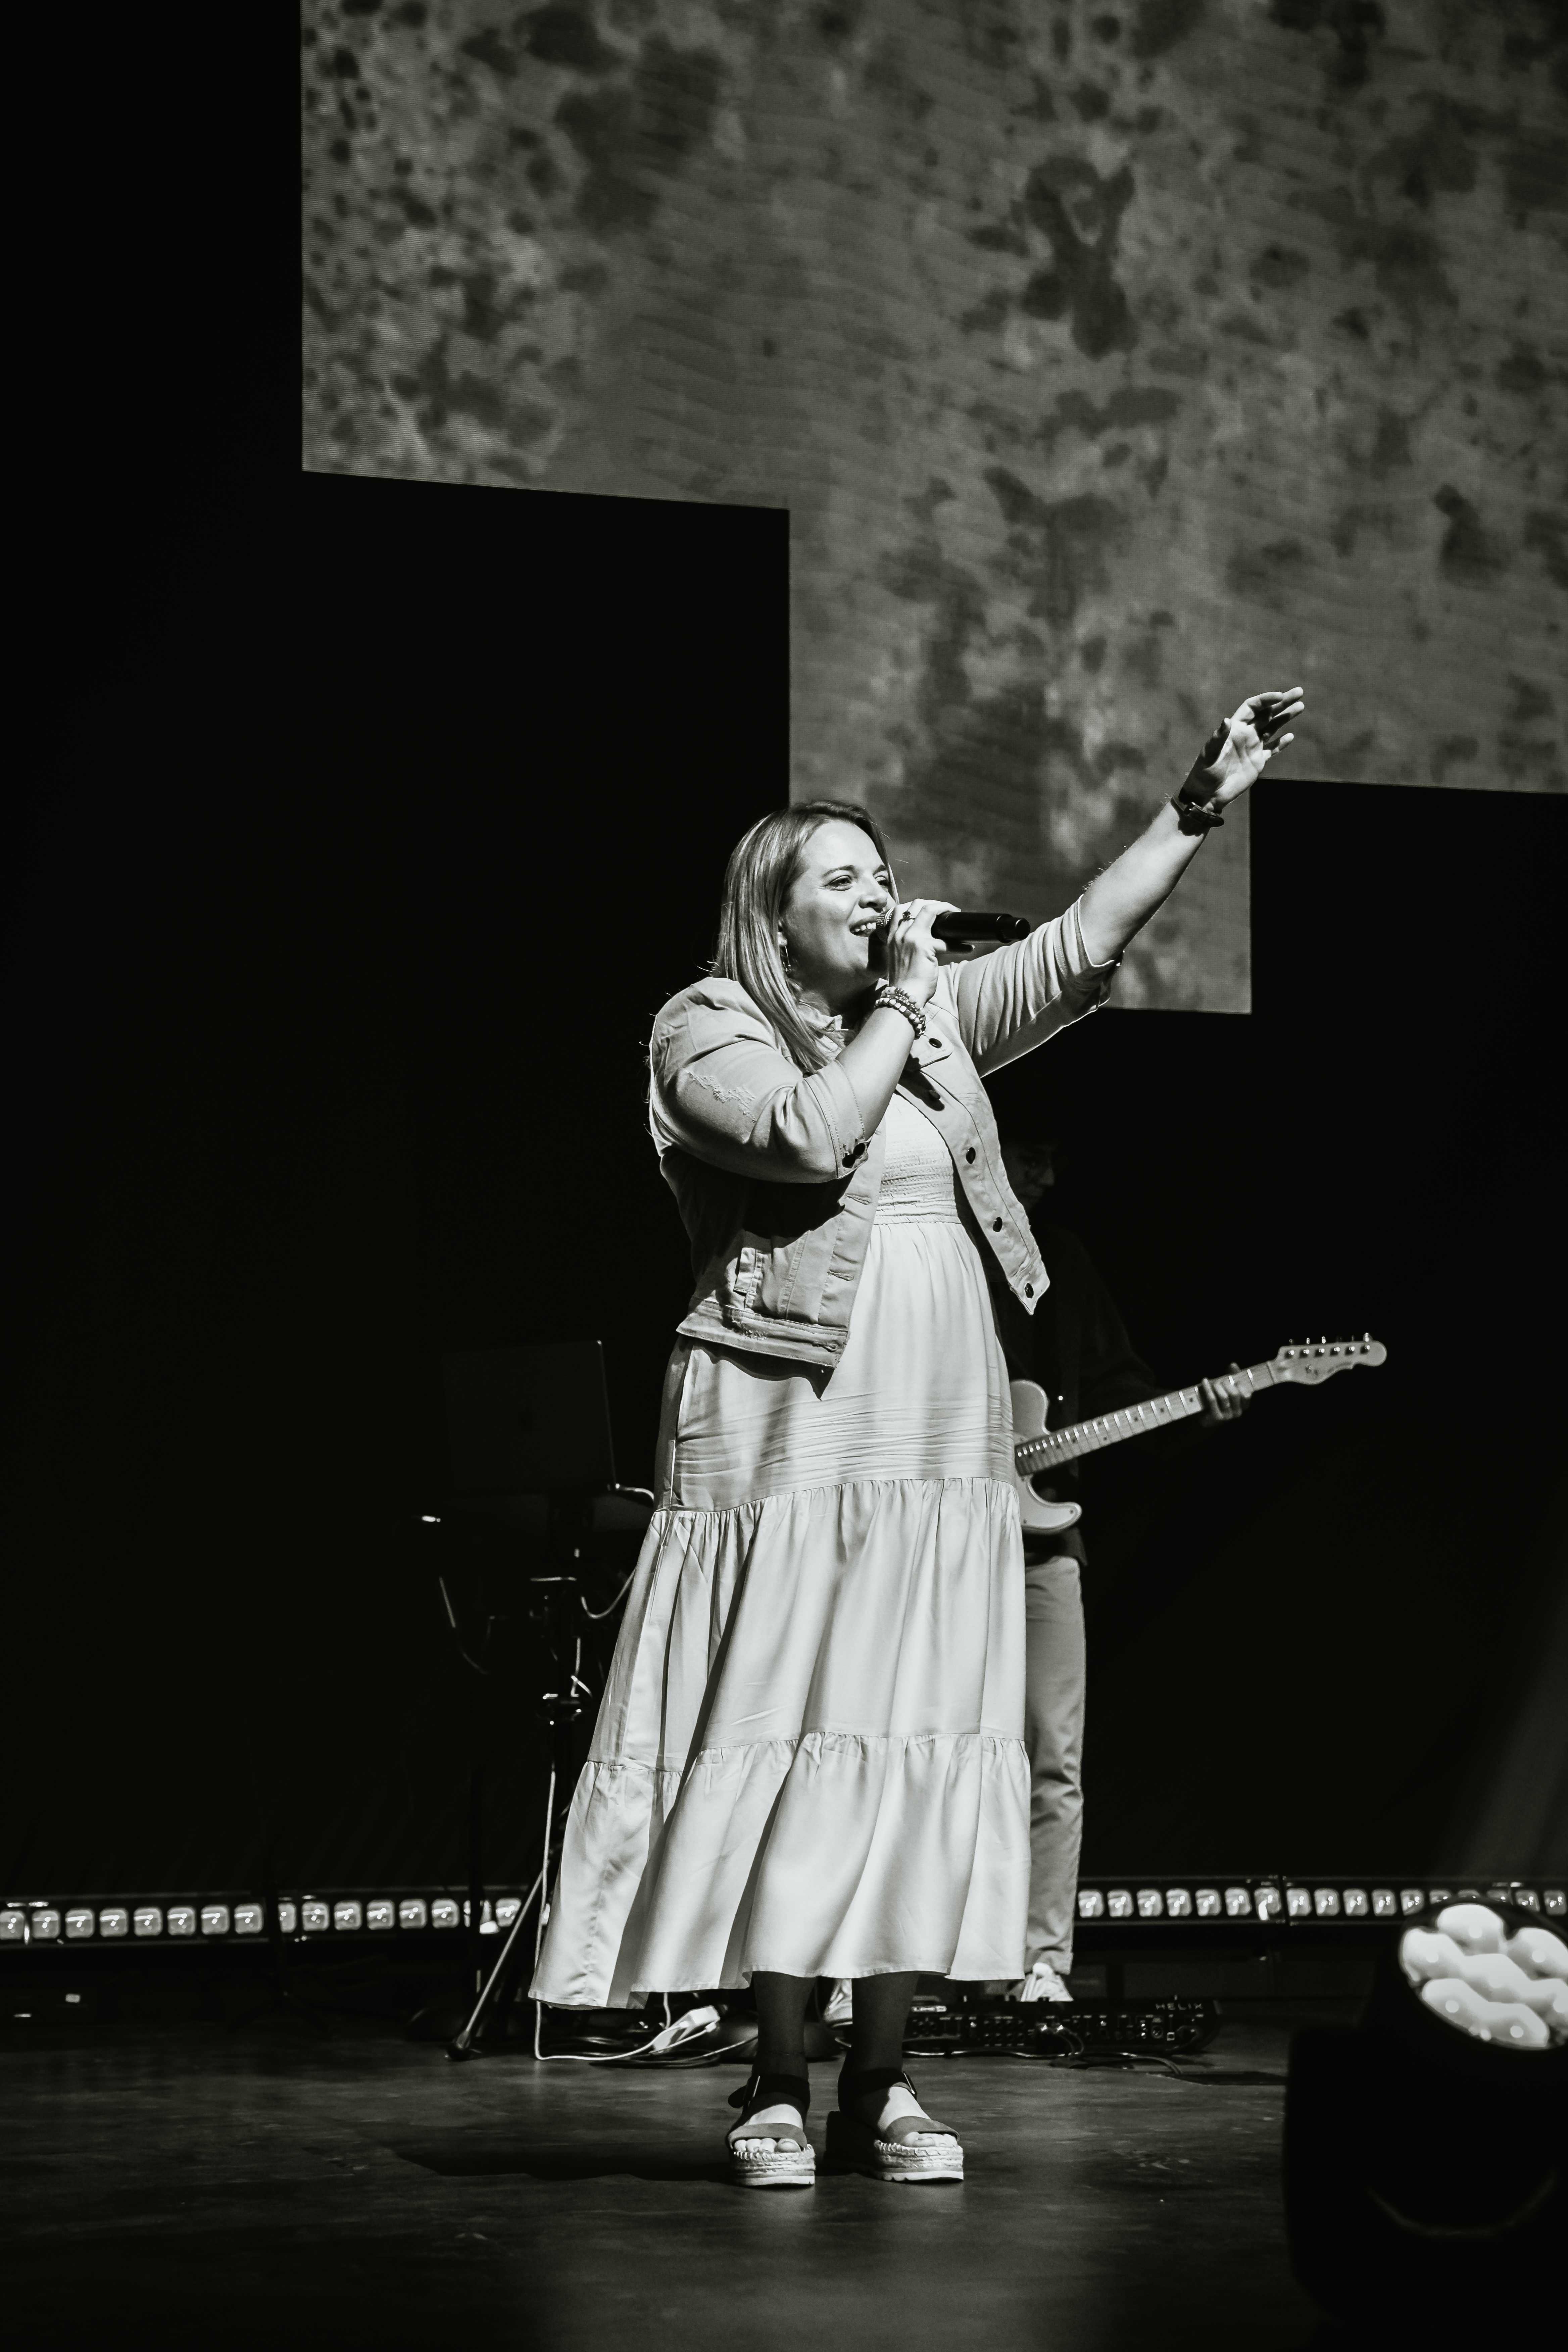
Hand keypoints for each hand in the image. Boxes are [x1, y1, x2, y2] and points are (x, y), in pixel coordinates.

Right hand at [875, 898, 956, 1008]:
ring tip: (956, 914)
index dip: (918, 905)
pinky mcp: (924, 946)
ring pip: (930, 910)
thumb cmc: (905, 983)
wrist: (904, 997)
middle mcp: (900, 934)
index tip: (932, 910)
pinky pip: (947, 941)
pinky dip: (960, 945)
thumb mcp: (901, 958)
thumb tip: (931, 939)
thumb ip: (908, 946)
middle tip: (947, 910)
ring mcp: (911, 938)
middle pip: (917, 904)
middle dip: (935, 903)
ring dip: (946, 909)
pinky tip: (968, 948)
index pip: (901, 910)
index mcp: (893, 937)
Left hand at [1190, 687, 1304, 805]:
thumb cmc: (1205, 772)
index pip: (1253, 707)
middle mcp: (1246, 734)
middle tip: (1299, 692)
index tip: (1281, 696)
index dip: (1266, 700)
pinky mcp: (1258, 762)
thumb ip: (1219, 737)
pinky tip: (1290, 736)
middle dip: (1283, 702)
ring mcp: (1253, 747)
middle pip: (1267, 713)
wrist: (1209, 794)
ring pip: (1273, 728)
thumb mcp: (1209, 754)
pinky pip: (1272, 749)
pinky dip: (1281, 743)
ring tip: (1300, 706)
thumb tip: (1227, 720)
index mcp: (1235, 728)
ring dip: (1285, 717)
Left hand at [1198, 1363, 1249, 1425]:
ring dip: (1217, 1386)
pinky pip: (1212, 1400)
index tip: (1234, 1377)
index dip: (1241, 1384)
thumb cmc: (1218, 1400)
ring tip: (1213, 1382)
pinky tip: (1204, 1381)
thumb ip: (1232, 1376)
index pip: (1247, 1393)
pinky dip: (1208, 1388)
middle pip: (1234, 1394)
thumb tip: (1233, 1365)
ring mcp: (1228, 1416)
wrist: (1205, 1418)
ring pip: (1224, 1397)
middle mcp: (1238, 1412)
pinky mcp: (1216, 1417)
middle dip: (1226, 1384)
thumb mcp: (1226, 1388)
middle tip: (1219, 1380)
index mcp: (1244, 1406)